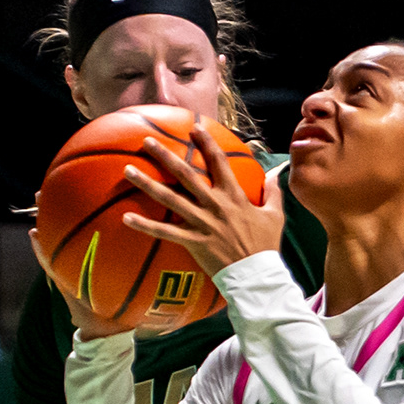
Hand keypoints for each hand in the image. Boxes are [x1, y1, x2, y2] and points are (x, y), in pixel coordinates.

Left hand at [122, 128, 284, 278]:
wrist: (256, 274)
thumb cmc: (266, 244)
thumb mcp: (275, 214)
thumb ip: (273, 191)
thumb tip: (278, 173)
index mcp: (234, 195)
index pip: (218, 162)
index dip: (206, 143)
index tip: (193, 128)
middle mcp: (214, 204)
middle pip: (185, 174)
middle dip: (165, 155)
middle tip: (146, 141)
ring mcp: (201, 222)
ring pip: (169, 198)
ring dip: (147, 183)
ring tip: (128, 170)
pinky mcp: (192, 241)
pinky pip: (164, 231)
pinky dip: (144, 225)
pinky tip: (126, 218)